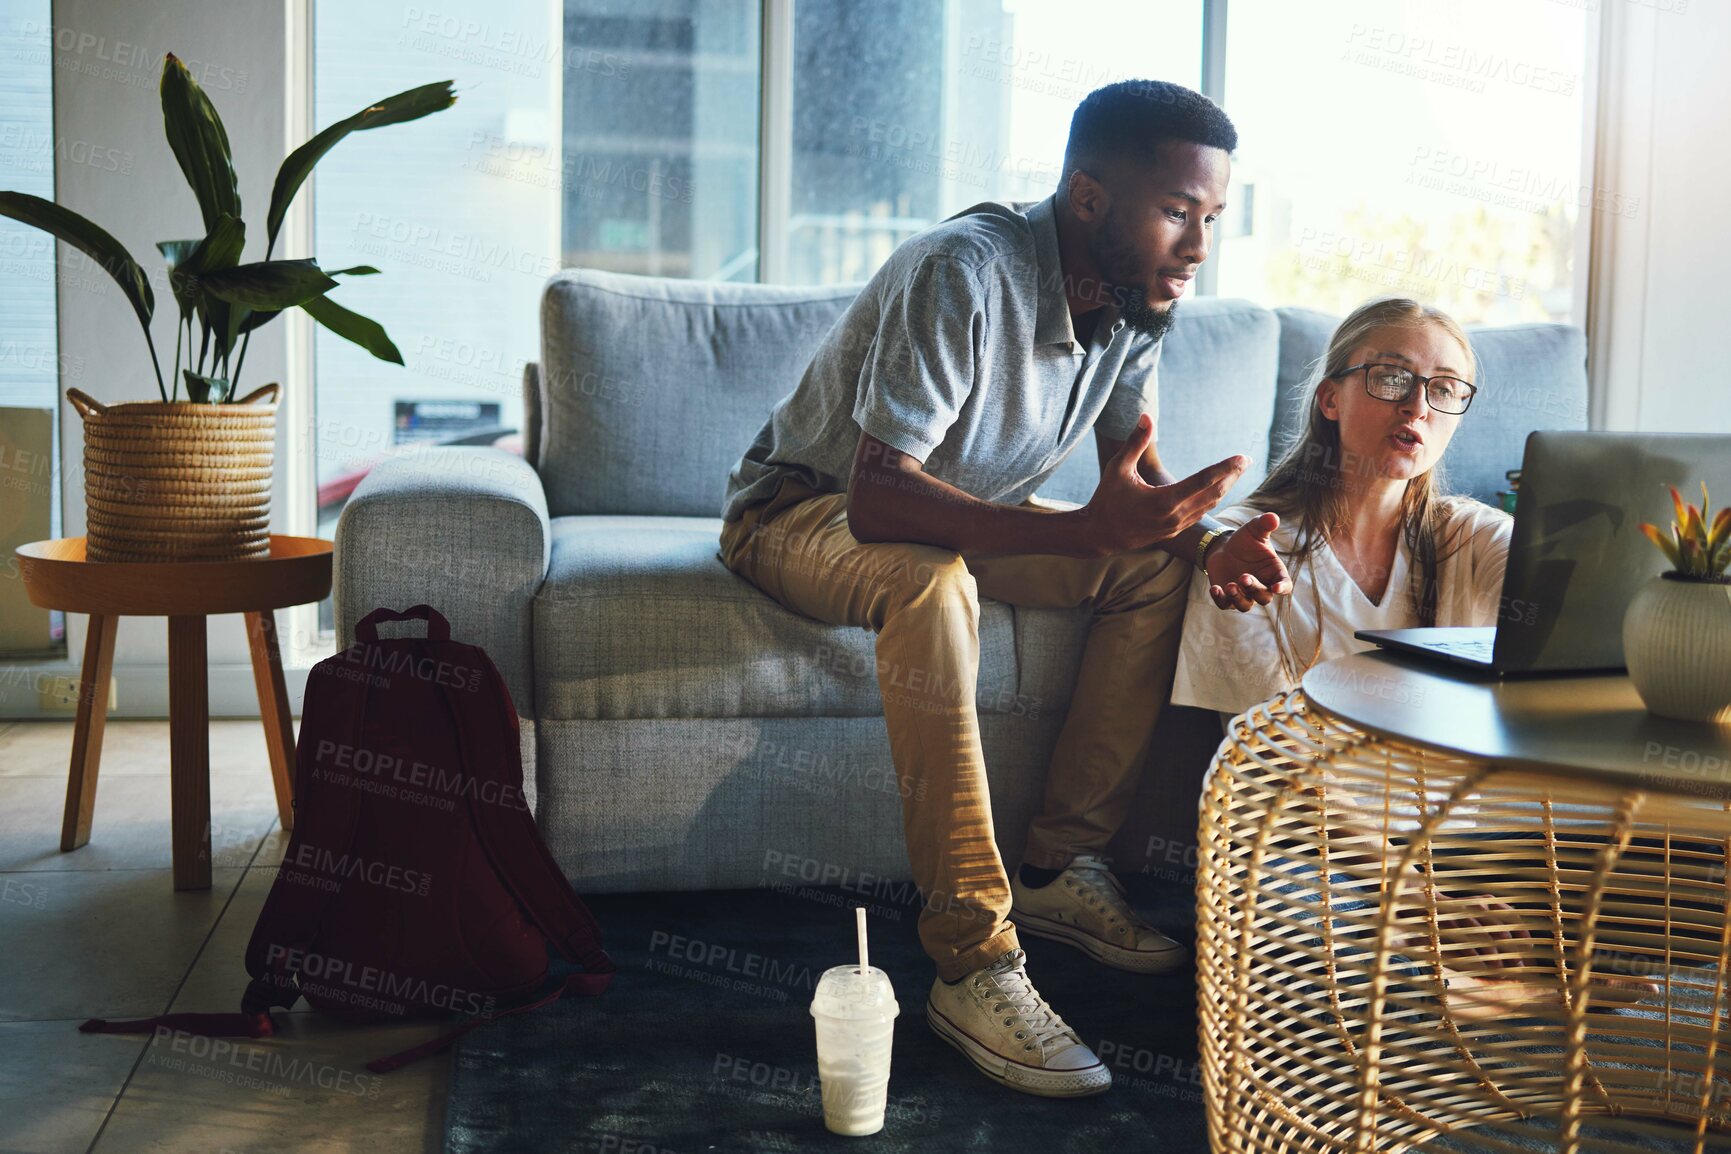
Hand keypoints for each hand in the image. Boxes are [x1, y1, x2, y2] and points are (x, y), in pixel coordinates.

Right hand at [1082, 414, 1246, 554]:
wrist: (1100, 535)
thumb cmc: (1106, 499)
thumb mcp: (1117, 468)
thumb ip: (1135, 443)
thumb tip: (1146, 416)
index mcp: (1163, 500)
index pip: (1203, 480)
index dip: (1225, 467)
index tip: (1242, 457)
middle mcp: (1175, 516)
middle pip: (1213, 493)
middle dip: (1232, 475)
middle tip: (1247, 460)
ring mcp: (1176, 526)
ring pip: (1209, 504)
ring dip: (1225, 487)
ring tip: (1237, 471)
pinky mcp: (1174, 531)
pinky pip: (1200, 513)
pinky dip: (1213, 499)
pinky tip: (1219, 488)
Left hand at [1205, 512, 1292, 610]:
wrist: (1224, 547)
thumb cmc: (1246, 540)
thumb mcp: (1254, 530)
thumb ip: (1264, 524)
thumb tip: (1273, 517)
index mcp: (1274, 573)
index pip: (1285, 585)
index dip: (1282, 588)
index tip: (1277, 587)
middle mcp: (1261, 587)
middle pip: (1264, 597)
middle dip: (1255, 589)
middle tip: (1244, 577)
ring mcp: (1245, 595)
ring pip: (1245, 605)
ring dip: (1238, 598)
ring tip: (1229, 585)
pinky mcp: (1227, 598)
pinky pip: (1225, 604)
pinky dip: (1220, 599)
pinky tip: (1214, 588)